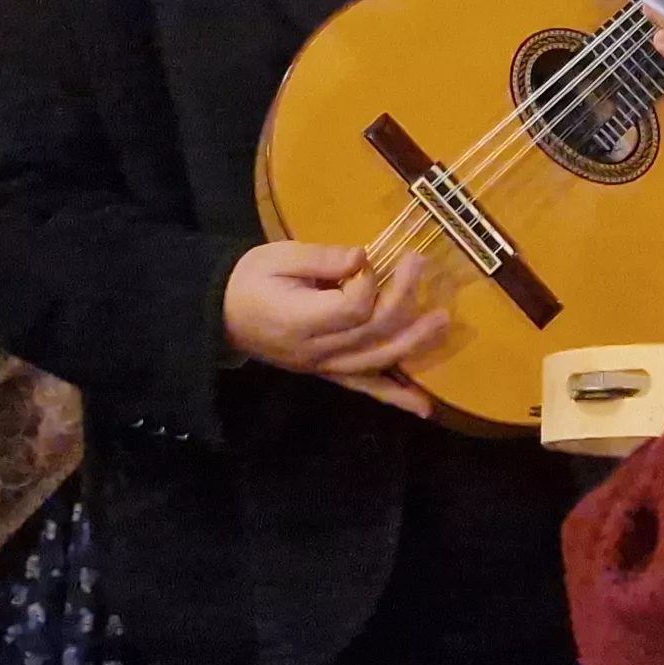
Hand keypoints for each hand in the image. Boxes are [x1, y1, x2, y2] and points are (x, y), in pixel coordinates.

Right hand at [222, 240, 447, 416]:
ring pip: (377, 362)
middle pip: (373, 333)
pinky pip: (364, 387)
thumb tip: (363, 257)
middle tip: (421, 263)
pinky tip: (424, 407)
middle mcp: (317, 351)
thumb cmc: (249, 280)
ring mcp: (324, 366)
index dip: (369, 280)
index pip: (354, 306)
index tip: (366, 256)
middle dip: (403, 298)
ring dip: (414, 344)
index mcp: (302, 320)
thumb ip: (322, 258)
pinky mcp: (327, 373)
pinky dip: (395, 397)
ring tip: (442, 322)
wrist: (221, 315)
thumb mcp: (278, 257)